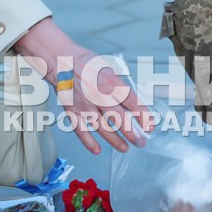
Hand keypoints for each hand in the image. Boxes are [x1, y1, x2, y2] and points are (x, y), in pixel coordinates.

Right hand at [14, 18, 154, 154]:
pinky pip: (81, 130)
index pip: (132, 102)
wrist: (61, 60)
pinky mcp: (72, 111)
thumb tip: (134, 104)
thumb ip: (120, 87)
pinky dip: (89, 142)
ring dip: (115, 140)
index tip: (150, 125)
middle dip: (132, 133)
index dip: (143, 116)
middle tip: (141, 142)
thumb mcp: (109, 70)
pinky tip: (97, 150)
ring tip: (125, 148)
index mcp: (110, 82)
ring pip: (102, 127)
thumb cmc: (86, 64)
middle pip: (119, 118)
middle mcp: (98, 95)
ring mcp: (85, 104)